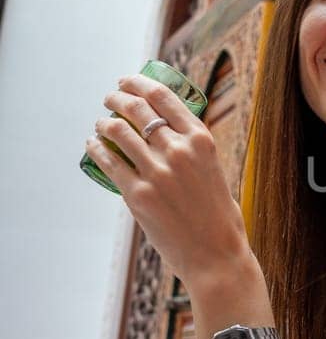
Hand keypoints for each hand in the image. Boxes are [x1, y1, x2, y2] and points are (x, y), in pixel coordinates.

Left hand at [84, 73, 251, 284]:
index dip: (139, 83)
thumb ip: (193, 150)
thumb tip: (166, 134)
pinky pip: (108, 162)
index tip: (127, 82)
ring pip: (117, 132)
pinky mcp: (138, 196)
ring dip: (104, 122)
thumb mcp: (214, 170)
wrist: (216, 257)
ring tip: (101, 123)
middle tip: (110, 98)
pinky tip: (93, 144)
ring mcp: (156, 173)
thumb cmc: (219, 218)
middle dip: (118, 97)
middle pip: (137, 109)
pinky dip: (96, 148)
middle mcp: (179, 151)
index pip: (163, 97)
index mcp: (202, 140)